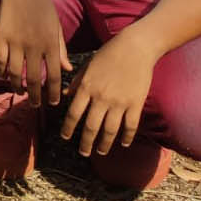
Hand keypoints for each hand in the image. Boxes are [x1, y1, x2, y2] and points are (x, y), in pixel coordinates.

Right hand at [0, 0, 70, 106]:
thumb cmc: (42, 5)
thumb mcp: (56, 26)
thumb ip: (61, 49)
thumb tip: (67, 70)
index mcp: (51, 43)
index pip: (54, 75)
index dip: (53, 91)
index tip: (53, 103)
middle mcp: (35, 45)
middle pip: (35, 78)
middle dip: (36, 95)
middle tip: (36, 106)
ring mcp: (17, 41)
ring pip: (16, 72)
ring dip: (17, 85)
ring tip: (19, 92)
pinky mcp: (2, 36)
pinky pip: (1, 59)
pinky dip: (1, 70)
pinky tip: (3, 76)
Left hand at [60, 31, 156, 155]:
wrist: (134, 48)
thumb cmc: (108, 55)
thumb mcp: (87, 66)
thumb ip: (77, 83)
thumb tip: (65, 95)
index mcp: (86, 87)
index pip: (74, 113)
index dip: (69, 128)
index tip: (65, 137)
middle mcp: (101, 97)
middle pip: (91, 126)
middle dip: (86, 142)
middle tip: (83, 153)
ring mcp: (119, 102)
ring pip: (110, 130)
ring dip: (104, 144)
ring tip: (101, 152)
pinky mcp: (136, 103)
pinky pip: (131, 125)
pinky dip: (127, 137)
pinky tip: (124, 143)